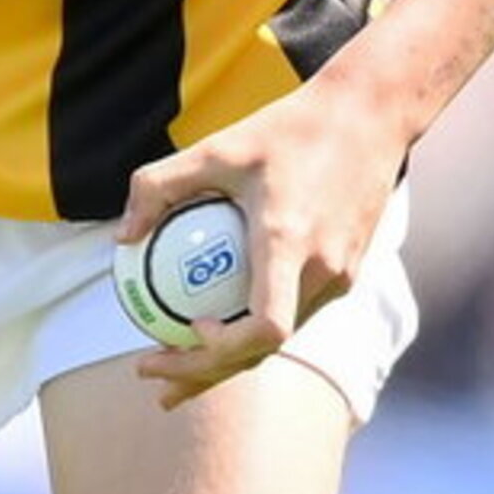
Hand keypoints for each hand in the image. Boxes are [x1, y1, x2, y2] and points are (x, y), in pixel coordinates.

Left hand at [114, 76, 407, 410]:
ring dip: (233, 358)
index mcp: (290, 242)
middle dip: (206, 373)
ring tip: (181, 362)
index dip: (223, 349)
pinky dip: (260, 327)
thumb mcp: (217, 147)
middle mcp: (323, 268)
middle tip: (155, 379)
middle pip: (264, 349)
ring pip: (283, 335)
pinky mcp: (351, 269)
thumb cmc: (288, 127)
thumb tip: (122, 237)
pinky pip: (299, 310)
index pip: (265, 329)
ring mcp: (343, 274)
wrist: (371, 114)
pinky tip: (229, 317)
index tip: (187, 331)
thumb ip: (160, 185)